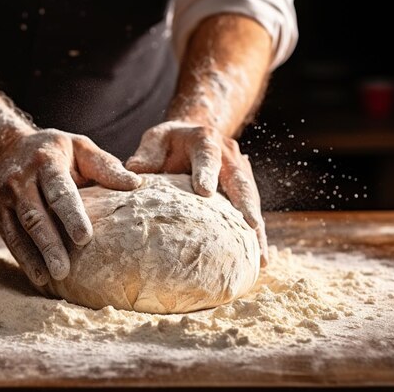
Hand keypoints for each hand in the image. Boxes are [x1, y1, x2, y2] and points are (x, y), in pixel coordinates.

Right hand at [0, 128, 141, 285]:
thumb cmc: (51, 149)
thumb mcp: (78, 146)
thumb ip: (105, 165)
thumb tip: (135, 183)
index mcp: (46, 163)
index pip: (59, 191)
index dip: (71, 215)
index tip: (84, 238)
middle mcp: (21, 181)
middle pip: (35, 216)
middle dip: (49, 244)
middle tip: (64, 270)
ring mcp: (5, 199)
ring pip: (19, 231)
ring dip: (33, 256)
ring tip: (48, 278)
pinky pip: (9, 239)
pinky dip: (22, 259)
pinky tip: (37, 276)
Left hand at [126, 121, 267, 265]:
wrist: (193, 133)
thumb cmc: (169, 141)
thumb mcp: (156, 139)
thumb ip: (147, 154)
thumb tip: (133, 171)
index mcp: (205, 140)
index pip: (207, 156)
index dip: (206, 172)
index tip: (204, 192)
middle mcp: (228, 155)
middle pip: (240, 181)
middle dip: (246, 203)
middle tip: (250, 224)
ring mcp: (240, 172)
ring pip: (252, 199)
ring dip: (257, 227)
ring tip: (260, 256)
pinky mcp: (244, 189)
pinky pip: (252, 211)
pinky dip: (255, 235)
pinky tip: (258, 260)